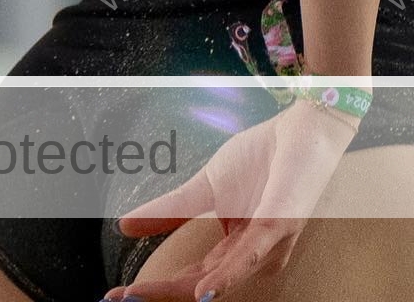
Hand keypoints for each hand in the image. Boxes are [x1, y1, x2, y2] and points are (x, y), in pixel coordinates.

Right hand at [105, 96, 360, 300]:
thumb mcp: (206, 186)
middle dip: (158, 295)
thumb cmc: (261, 158)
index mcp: (233, 249)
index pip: (188, 277)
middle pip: (198, 284)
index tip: (114, 296)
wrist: (299, 128)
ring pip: (219, 277)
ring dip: (181, 291)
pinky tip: (205, 291)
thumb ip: (170, 209)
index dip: (153, 289)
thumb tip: (124, 226)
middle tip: (119, 300)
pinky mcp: (279, 224)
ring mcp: (265, 244)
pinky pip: (250, 255)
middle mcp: (249, 256)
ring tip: (142, 298)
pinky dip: (226, 276)